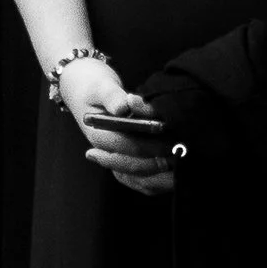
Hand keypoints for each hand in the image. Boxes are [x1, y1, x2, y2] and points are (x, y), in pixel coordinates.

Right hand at [57, 57, 179, 197]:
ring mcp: (115, 159)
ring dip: (160, 178)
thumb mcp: (101, 86)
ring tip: (181, 170)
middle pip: (133, 166)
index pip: (125, 145)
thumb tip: (123, 107)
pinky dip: (157, 181)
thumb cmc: (94, 87)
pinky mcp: (124, 160)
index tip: (171, 141)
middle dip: (159, 163)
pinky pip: (140, 180)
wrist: (84, 90)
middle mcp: (105, 152)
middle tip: (182, 155)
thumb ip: (112, 96)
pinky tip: (174, 177)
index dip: (149, 145)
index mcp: (98, 135)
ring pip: (138, 179)